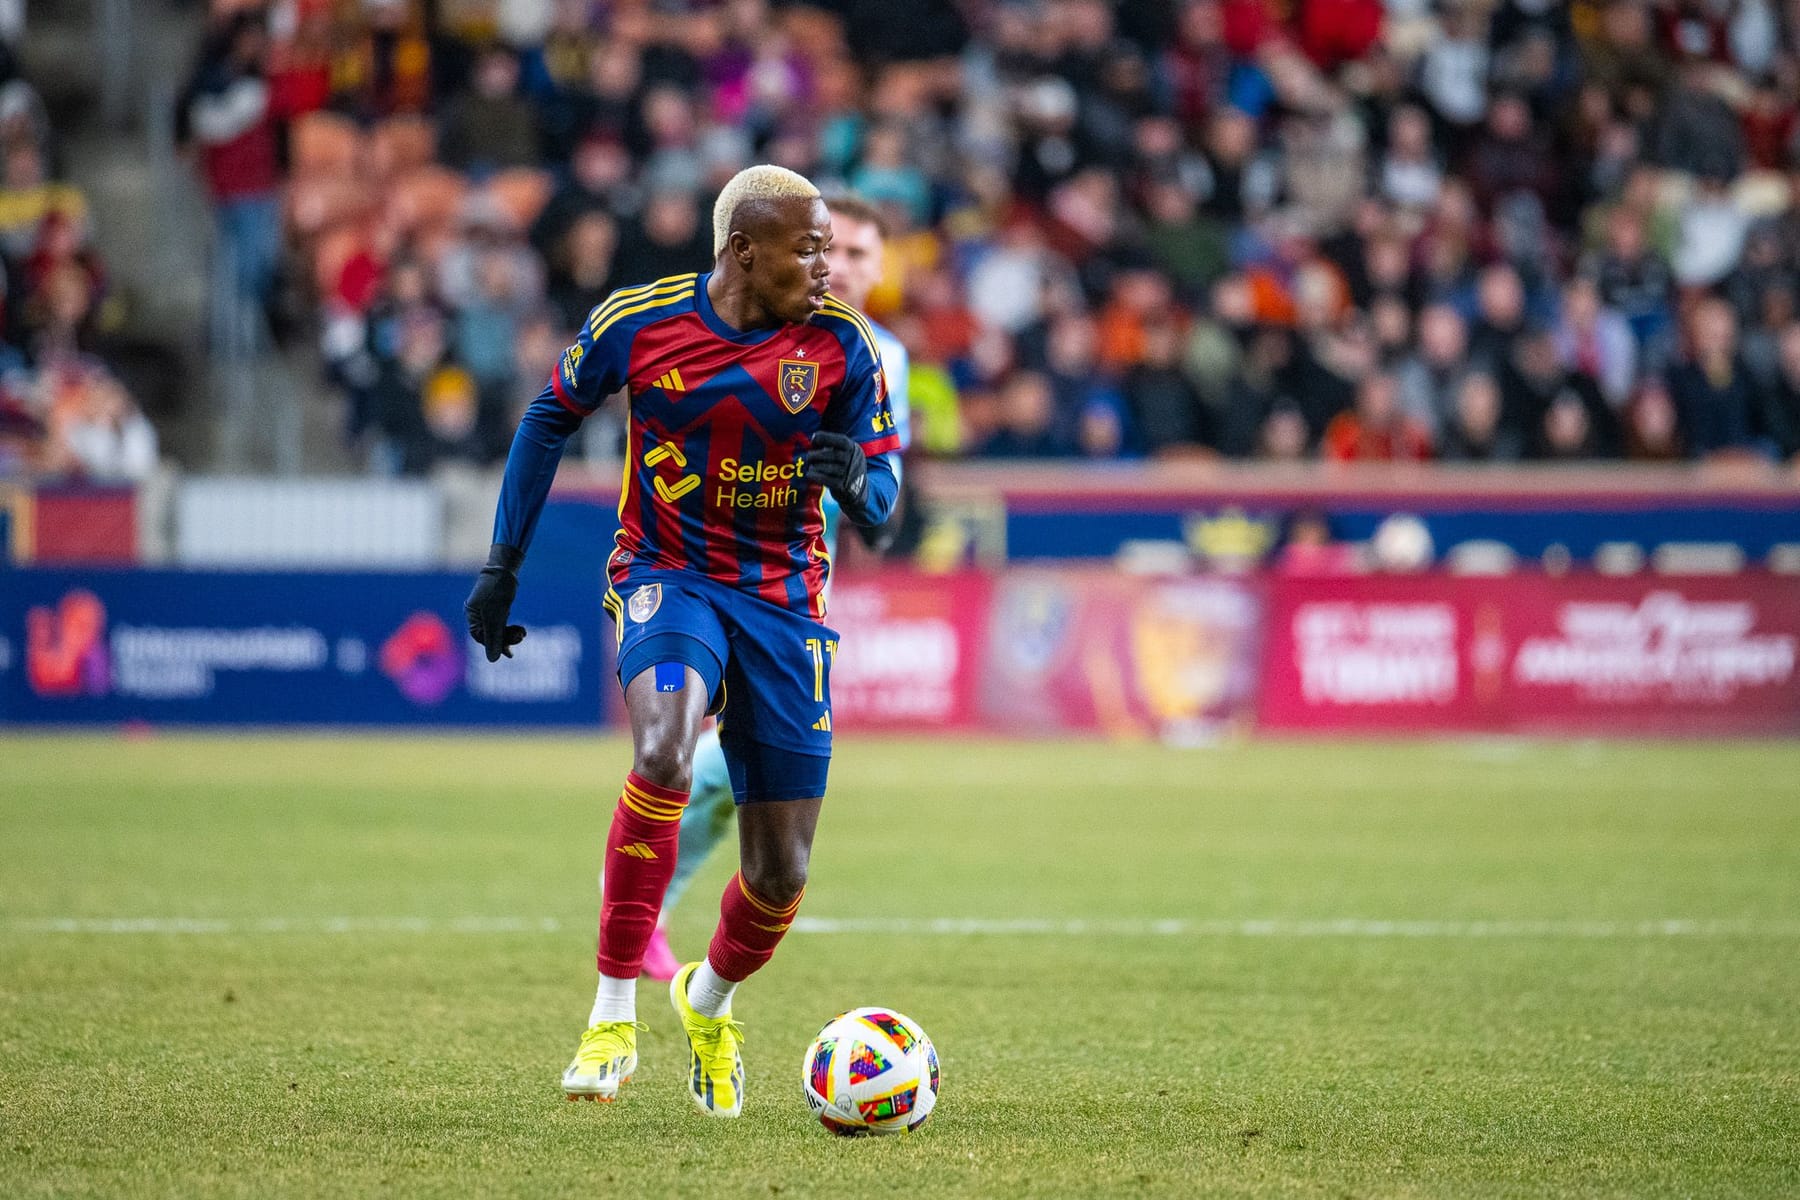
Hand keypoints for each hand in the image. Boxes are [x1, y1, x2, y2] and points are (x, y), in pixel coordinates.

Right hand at [464, 543, 526, 661]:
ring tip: (523, 632)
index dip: (495, 645)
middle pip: (491, 635)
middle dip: (506, 638)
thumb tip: (493, 660)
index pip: (482, 638)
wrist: (504, 568)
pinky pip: (502, 623)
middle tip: (521, 637)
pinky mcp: (497, 607)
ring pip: (498, 630)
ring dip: (510, 634)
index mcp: (472, 616)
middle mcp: (477, 614)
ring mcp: (487, 611)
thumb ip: (494, 637)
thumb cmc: (498, 590)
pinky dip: (511, 627)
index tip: (510, 652)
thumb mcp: (497, 616)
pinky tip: (520, 630)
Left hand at [804, 431, 866, 508]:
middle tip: (809, 457)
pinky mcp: (842, 486)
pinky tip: (810, 474)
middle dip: (816, 454)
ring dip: (815, 466)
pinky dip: (815, 476)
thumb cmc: (843, 465)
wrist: (856, 488)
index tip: (813, 440)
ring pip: (827, 467)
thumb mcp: (843, 452)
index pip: (841, 440)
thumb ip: (829, 445)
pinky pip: (826, 479)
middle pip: (832, 454)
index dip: (825, 438)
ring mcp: (848, 474)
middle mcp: (853, 460)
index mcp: (853, 449)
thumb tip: (811, 442)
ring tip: (811, 466)